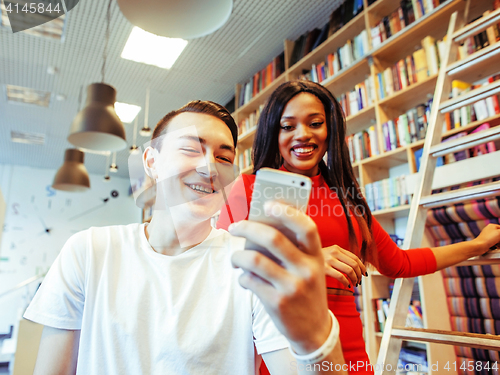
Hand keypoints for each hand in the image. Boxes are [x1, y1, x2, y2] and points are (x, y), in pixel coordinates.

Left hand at [229, 201, 330, 354]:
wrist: (313, 330)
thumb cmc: (307, 291)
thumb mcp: (311, 268)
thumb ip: (293, 249)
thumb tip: (260, 225)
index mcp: (316, 257)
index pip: (307, 227)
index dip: (287, 213)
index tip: (268, 204)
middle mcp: (307, 270)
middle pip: (273, 238)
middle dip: (247, 228)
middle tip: (235, 227)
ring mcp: (293, 287)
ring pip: (254, 260)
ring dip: (238, 256)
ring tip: (235, 259)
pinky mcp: (277, 303)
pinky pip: (249, 280)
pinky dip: (242, 277)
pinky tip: (245, 278)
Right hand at [322, 245, 365, 287]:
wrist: (302, 260)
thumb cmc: (318, 260)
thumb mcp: (329, 254)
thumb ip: (341, 257)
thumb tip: (357, 267)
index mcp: (336, 248)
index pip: (354, 257)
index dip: (362, 266)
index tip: (364, 274)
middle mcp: (334, 252)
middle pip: (354, 264)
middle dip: (359, 274)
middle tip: (359, 281)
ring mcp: (329, 260)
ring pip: (349, 270)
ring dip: (354, 279)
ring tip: (354, 284)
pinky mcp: (324, 268)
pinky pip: (341, 276)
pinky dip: (346, 282)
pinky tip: (347, 285)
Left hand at [473, 224, 499, 253]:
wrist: (479, 246)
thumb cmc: (488, 238)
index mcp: (492, 226)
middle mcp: (489, 230)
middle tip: (499, 242)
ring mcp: (488, 236)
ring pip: (498, 239)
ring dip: (499, 243)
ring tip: (498, 245)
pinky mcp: (487, 241)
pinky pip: (494, 243)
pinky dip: (496, 245)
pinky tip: (496, 247)